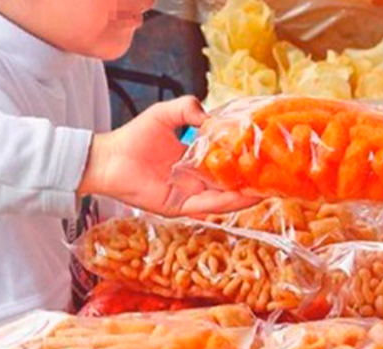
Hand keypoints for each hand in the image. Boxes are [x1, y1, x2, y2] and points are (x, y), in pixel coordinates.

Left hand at [79, 96, 258, 215]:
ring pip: (222, 198)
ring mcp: (188, 194)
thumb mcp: (165, 114)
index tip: (264, 153)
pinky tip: (240, 196)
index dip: (244, 158)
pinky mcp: (178, 206)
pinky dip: (223, 202)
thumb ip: (187, 108)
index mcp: (195, 159)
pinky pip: (205, 206)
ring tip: (264, 189)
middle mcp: (195, 179)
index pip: (226, 161)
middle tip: (274, 176)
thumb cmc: (133, 136)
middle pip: (229, 183)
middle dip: (250, 181)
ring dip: (243, 195)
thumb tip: (210, 116)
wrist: (108, 159)